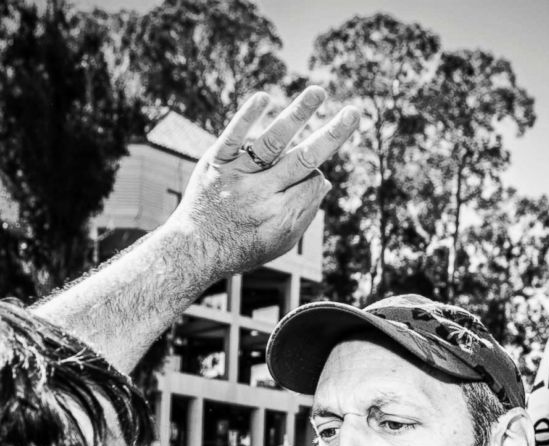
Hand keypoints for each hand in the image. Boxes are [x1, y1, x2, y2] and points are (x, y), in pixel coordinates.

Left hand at [173, 85, 359, 276]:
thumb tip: (324, 179)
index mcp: (282, 215)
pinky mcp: (216, 162)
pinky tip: (263, 98)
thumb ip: (304, 212)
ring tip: (318, 92)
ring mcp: (238, 175)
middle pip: (303, 159)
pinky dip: (246, 117)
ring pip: (271, 142)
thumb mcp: (280, 242)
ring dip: (297, 115)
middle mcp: (262, 193)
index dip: (316, 178)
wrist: (195, 249)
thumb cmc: (244, 246)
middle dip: (331, 135)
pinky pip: (232, 137)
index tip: (305, 181)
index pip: (313, 182)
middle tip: (354, 112)